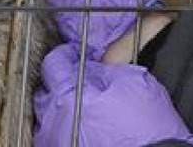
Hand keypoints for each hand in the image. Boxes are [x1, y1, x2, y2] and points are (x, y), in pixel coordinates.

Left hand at [34, 42, 192, 146]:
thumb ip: (105, 68)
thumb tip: (92, 63)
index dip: (66, 54)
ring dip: (61, 105)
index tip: (74, 54)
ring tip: (83, 104)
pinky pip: (53, 136)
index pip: (54, 64)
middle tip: (81, 79)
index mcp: (69, 96)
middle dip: (61, 81)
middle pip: (46, 90)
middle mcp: (55, 120)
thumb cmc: (146, 126)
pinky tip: (83, 125)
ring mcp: (57, 141)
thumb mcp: (133, 82)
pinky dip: (63, 126)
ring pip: (48, 115)